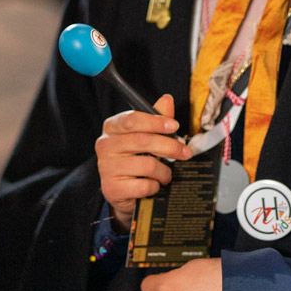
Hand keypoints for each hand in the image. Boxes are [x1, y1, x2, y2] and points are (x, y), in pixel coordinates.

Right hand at [95, 94, 191, 231]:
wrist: (121, 191)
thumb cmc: (134, 157)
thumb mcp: (144, 135)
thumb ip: (156, 118)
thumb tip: (167, 99)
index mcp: (112, 127)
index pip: (132, 119)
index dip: (155, 121)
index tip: (174, 126)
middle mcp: (105, 145)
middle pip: (143, 141)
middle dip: (170, 147)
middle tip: (185, 153)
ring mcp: (106, 168)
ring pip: (147, 165)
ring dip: (164, 171)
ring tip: (166, 174)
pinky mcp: (112, 188)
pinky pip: (144, 186)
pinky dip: (155, 186)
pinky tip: (153, 184)